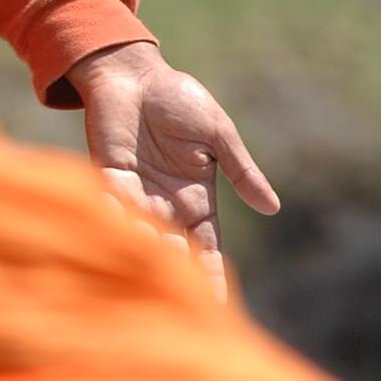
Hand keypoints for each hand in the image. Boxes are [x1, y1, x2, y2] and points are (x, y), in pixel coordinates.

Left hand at [67, 41, 278, 296]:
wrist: (134, 73)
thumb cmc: (178, 100)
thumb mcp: (217, 135)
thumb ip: (241, 171)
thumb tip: (272, 208)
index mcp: (195, 198)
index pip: (206, 246)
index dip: (211, 274)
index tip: (217, 308)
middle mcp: (164, 203)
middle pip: (172, 247)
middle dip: (176, 268)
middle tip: (180, 286)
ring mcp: (135, 192)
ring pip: (141, 230)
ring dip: (145, 244)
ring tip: (151, 256)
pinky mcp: (108, 174)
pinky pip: (113, 200)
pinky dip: (116, 212)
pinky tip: (121, 220)